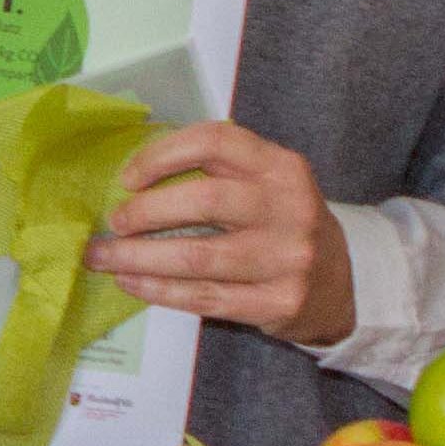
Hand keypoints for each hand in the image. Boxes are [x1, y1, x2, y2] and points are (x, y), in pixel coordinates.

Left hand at [85, 120, 353, 346]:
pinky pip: (205, 297)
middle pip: (203, 201)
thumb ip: (217, 172)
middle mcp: (290, 208)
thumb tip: (132, 176)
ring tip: (102, 257)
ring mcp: (288, 258)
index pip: (214, 142)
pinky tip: (132, 283)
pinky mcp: (279, 303)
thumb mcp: (267, 184)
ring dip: (138, 257)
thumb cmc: (282, 224)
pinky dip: (160, 290)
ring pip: (197, 256)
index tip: (128, 177)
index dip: (162, 155)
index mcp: (282, 167)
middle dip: (145, 212)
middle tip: (113, 223)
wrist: (342, 285)